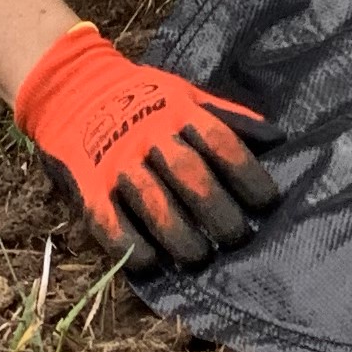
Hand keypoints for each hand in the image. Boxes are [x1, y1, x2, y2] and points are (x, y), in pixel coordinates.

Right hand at [13, 21, 280, 266]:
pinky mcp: (89, 185)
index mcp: (180, 112)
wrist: (73, 88)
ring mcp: (118, 161)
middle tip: (237, 235)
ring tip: (199, 256)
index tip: (268, 202)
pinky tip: (150, 262)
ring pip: (153, 202)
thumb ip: (229, 117)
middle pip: (190, 175)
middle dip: (217, 209)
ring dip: (178, 234)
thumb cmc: (143, 97)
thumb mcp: (187, 94)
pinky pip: (109, 220)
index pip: (220, 143)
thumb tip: (278, 138)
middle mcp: (150, 136)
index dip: (247, 173)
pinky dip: (129, 244)